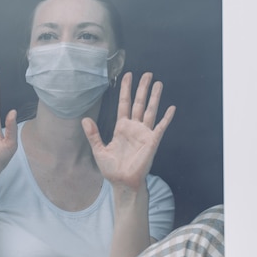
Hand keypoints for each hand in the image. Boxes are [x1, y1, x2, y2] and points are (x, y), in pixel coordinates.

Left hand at [82, 72, 174, 190]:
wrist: (122, 182)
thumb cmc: (112, 169)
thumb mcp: (99, 150)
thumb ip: (93, 135)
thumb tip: (84, 119)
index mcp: (121, 128)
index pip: (124, 104)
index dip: (125, 90)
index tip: (127, 76)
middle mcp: (134, 127)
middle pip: (139, 103)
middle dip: (142, 88)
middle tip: (147, 73)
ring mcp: (144, 133)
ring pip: (150, 111)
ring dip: (154, 97)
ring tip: (158, 83)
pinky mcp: (152, 141)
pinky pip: (161, 127)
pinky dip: (166, 118)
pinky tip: (171, 108)